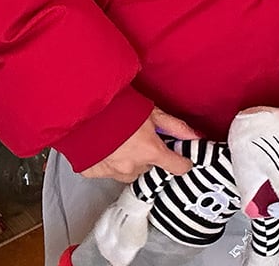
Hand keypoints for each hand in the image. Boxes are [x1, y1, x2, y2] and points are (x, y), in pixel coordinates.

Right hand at [80, 107, 199, 182]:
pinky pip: (107, 171)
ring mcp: (112, 172)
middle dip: (148, 156)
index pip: (177, 167)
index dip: (182, 162)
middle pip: (149, 168)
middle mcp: (132, 166)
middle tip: (140, 139)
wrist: (82, 106)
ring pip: (129, 173)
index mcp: (150, 151)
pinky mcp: (93, 172)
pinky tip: (104, 146)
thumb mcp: (152, 111)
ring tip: (120, 142)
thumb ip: (175, 126)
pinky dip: (108, 162)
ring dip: (129, 162)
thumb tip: (196, 137)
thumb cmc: (119, 105)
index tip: (181, 158)